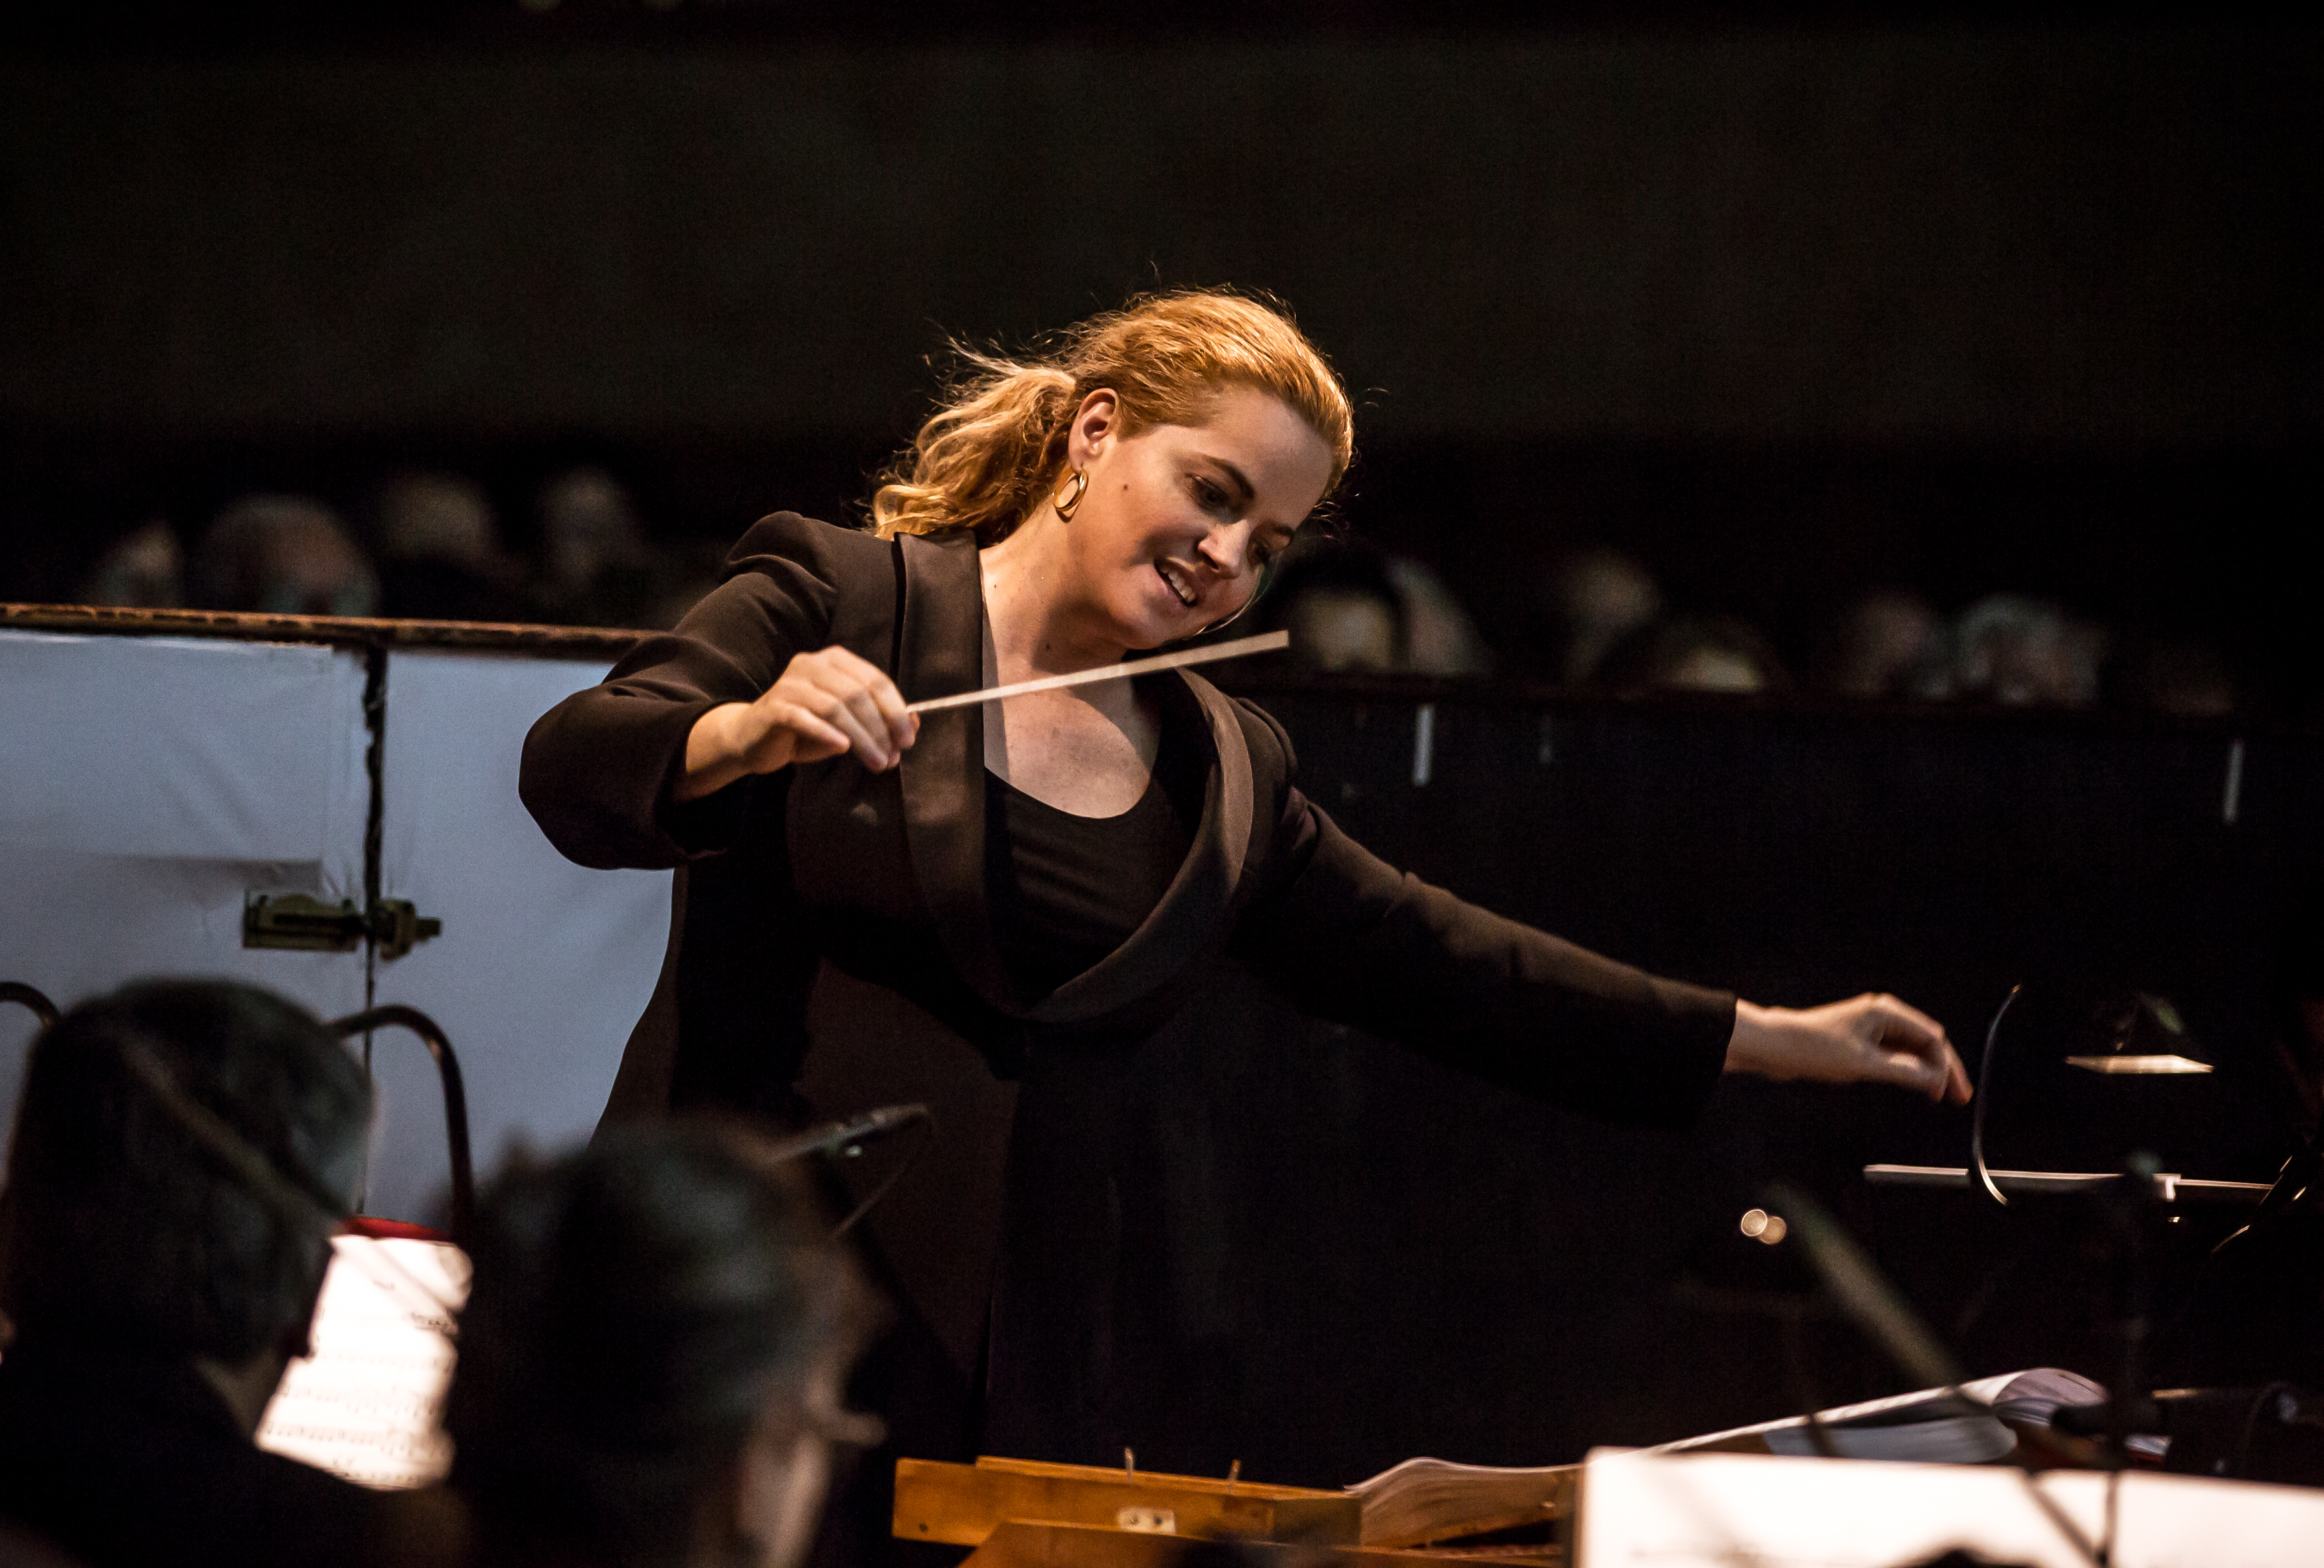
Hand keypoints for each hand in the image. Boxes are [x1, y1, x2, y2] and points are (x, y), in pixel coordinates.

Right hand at [676, 647, 917, 800]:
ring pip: (836, 707)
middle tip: (891, 758)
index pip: (876, 680)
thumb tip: (916, 722)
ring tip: (876, 763)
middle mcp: (812, 663)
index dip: (896, 711)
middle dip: (880, 729)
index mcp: (835, 660)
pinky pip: (804, 718)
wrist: (753, 739)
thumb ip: (878, 721)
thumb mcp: (847, 725)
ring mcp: (790, 683)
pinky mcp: (774, 706)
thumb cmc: (805, 730)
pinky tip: (842, 749)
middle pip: (858, 694)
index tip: (908, 740)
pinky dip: (827, 733)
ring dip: (861, 738)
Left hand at [1725, 994, 1970, 1103]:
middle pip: (1926, 1042)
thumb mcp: (1863, 1065)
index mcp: (1886, 1012)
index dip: (1947, 1067)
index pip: (1932, 1038)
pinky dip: (1907, 1069)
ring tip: (1940, 1095)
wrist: (1775, 1046)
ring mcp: (1871, 1026)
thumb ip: (1903, 1072)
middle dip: (1942, 1069)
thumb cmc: (1814, 1048)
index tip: (1954, 1092)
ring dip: (1926, 1070)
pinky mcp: (1861, 1039)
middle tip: (1958, 1097)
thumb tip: (1934, 1079)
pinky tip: (1915, 1085)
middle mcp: (1882, 1014)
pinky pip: (1894, 1053)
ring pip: (1911, 1048)